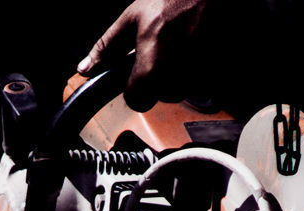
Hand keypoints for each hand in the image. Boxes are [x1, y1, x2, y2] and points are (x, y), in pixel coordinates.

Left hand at [78, 0, 217, 110]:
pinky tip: (197, 44)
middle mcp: (177, 79)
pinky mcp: (218, 74)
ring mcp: (201, 79)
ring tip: (182, 43)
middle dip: (161, 77)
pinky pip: (203, 80)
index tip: (138, 73)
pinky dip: (198, 66)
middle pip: (162, 95)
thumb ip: (108, 47)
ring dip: (180, 72)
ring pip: (183, 89)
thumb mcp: (133, 17)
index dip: (135, 88)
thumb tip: (85, 68)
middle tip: (164, 48)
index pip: (138, 102)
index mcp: (152, 69)